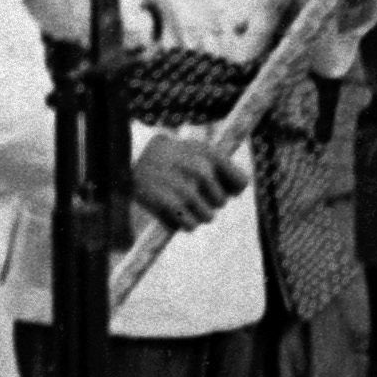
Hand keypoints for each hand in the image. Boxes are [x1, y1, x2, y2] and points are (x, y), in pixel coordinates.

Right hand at [131, 131, 248, 232]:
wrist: (135, 155)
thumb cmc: (173, 155)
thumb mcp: (198, 150)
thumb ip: (221, 166)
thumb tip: (241, 189)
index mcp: (212, 155)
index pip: (241, 183)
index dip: (232, 188)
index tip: (221, 187)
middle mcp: (202, 171)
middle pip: (221, 203)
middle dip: (209, 200)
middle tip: (190, 189)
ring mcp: (186, 189)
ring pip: (208, 217)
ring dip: (196, 213)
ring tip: (181, 200)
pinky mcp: (170, 205)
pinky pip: (190, 226)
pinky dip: (182, 221)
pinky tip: (171, 208)